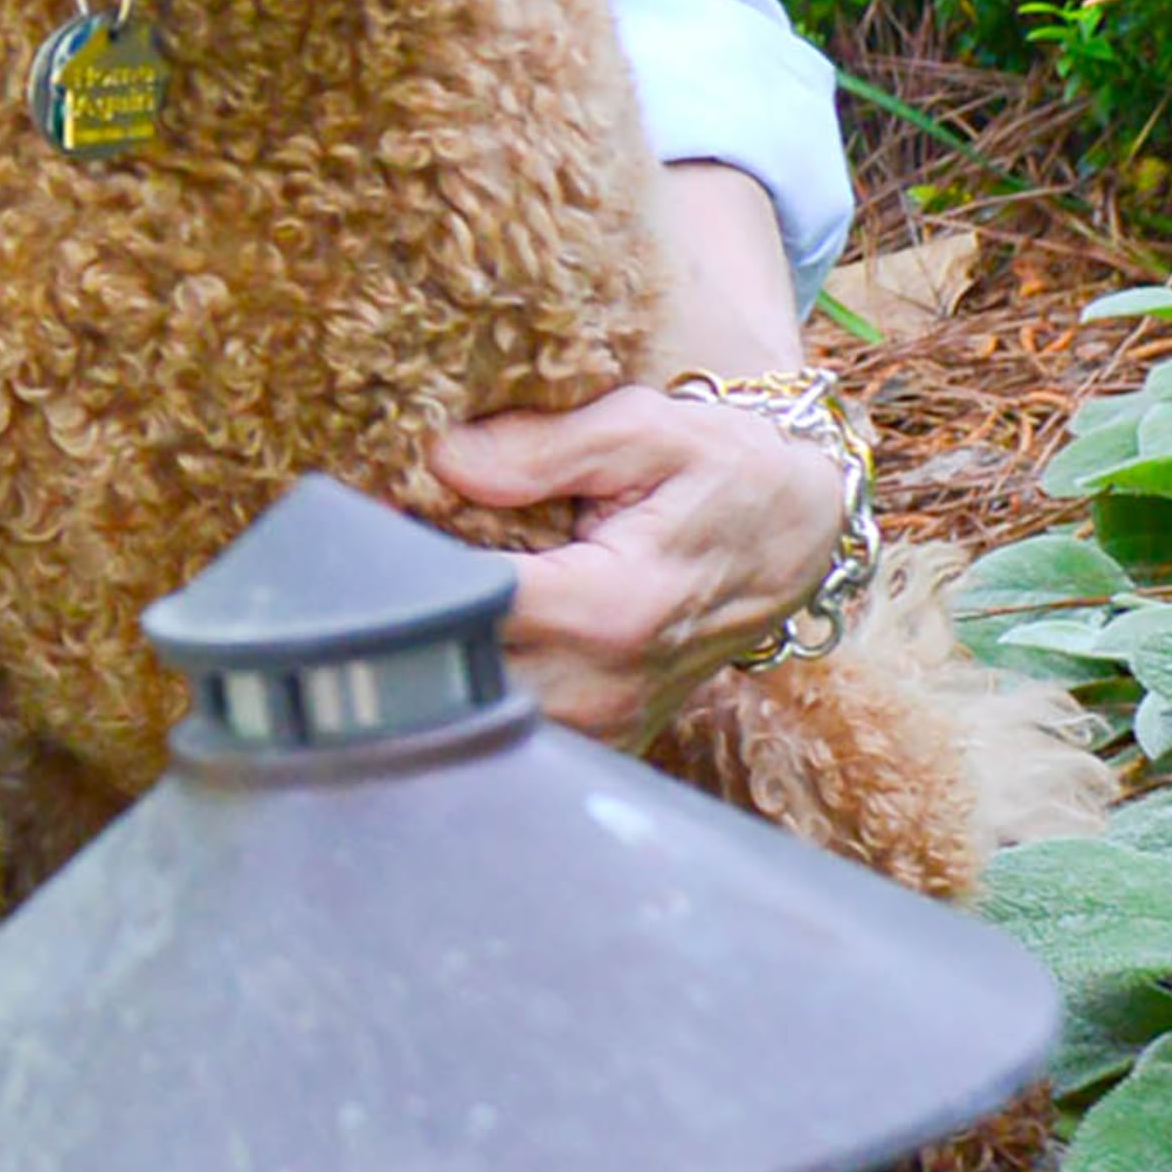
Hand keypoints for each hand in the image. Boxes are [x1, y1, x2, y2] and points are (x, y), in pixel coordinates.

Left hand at [429, 384, 846, 744]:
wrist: (797, 538)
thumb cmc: (724, 474)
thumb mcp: (650, 430)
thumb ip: (541, 446)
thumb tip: (443, 457)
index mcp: (613, 609)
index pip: (467, 606)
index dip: (406, 567)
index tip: (375, 529)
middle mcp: (604, 686)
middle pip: (455, 670)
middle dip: (412, 617)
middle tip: (390, 559)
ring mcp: (605, 727)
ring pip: (471, 713)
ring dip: (440, 656)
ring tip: (435, 594)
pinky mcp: (602, 741)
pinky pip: (508, 729)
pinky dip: (480, 685)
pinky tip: (480, 633)